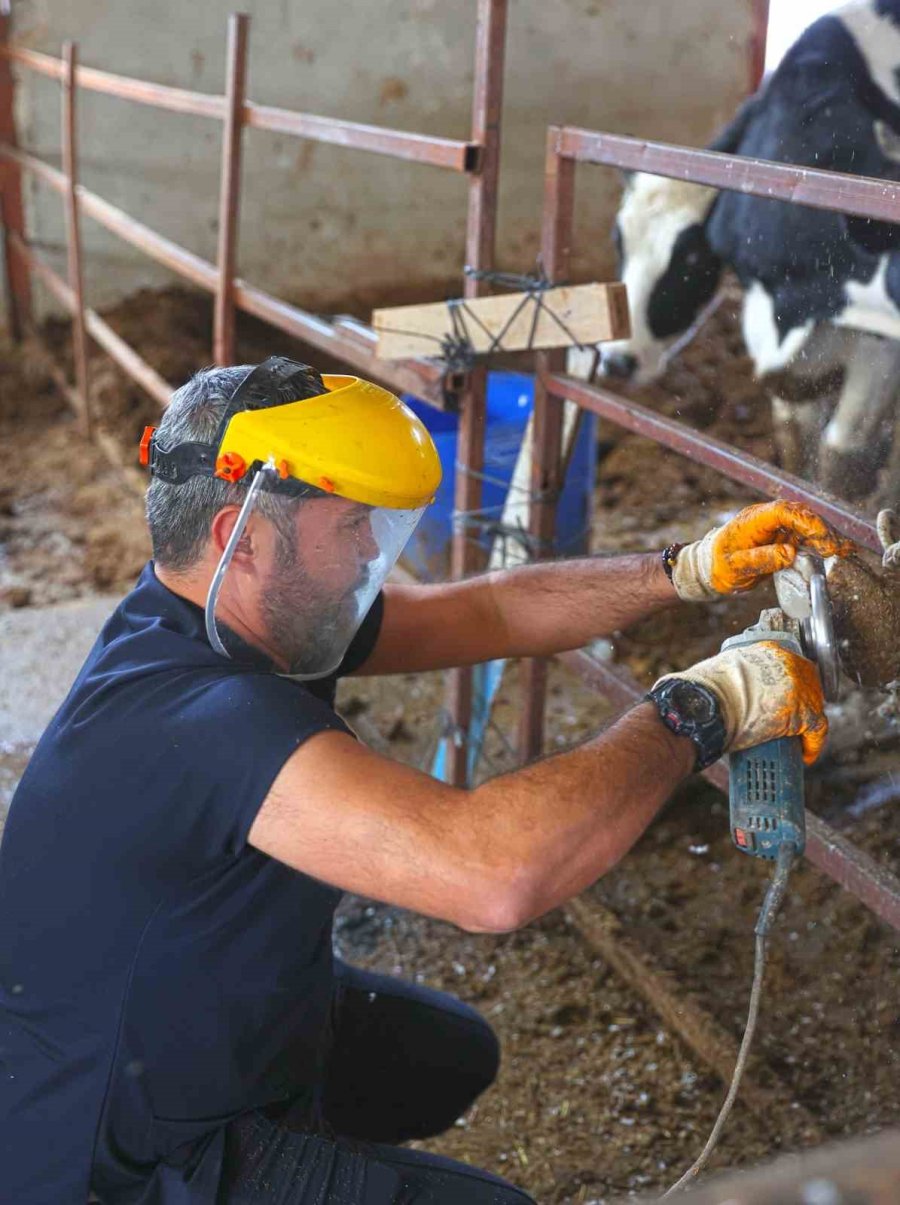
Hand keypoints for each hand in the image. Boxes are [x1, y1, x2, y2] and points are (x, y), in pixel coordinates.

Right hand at [654, 640, 827, 764]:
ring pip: (814, 707)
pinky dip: (812, 745)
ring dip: (806, 724)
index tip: (786, 698)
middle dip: (802, 703)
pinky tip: (805, 755)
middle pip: (808, 684)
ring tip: (796, 739)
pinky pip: (817, 730)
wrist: (706, 707)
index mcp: (769, 650)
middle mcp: (790, 663)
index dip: (790, 685)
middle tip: (792, 720)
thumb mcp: (723, 669)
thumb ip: (735, 673)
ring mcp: (800, 688)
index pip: (791, 666)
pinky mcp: (805, 713)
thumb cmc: (705, 692)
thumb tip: (733, 690)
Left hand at [671, 501, 853, 600]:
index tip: (822, 539)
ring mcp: (774, 525)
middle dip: (822, 530)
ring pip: (806, 523)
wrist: (708, 567)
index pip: (784, 512)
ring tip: (843, 551)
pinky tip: (836, 551)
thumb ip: (762, 559)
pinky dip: (820, 542)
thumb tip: (789, 553)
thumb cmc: (718, 567)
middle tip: (838, 550)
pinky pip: (803, 535)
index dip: (806, 523)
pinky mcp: (780, 535)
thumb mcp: (736, 567)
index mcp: (753, 520)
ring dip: (825, 536)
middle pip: (800, 514)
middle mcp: (766, 518)